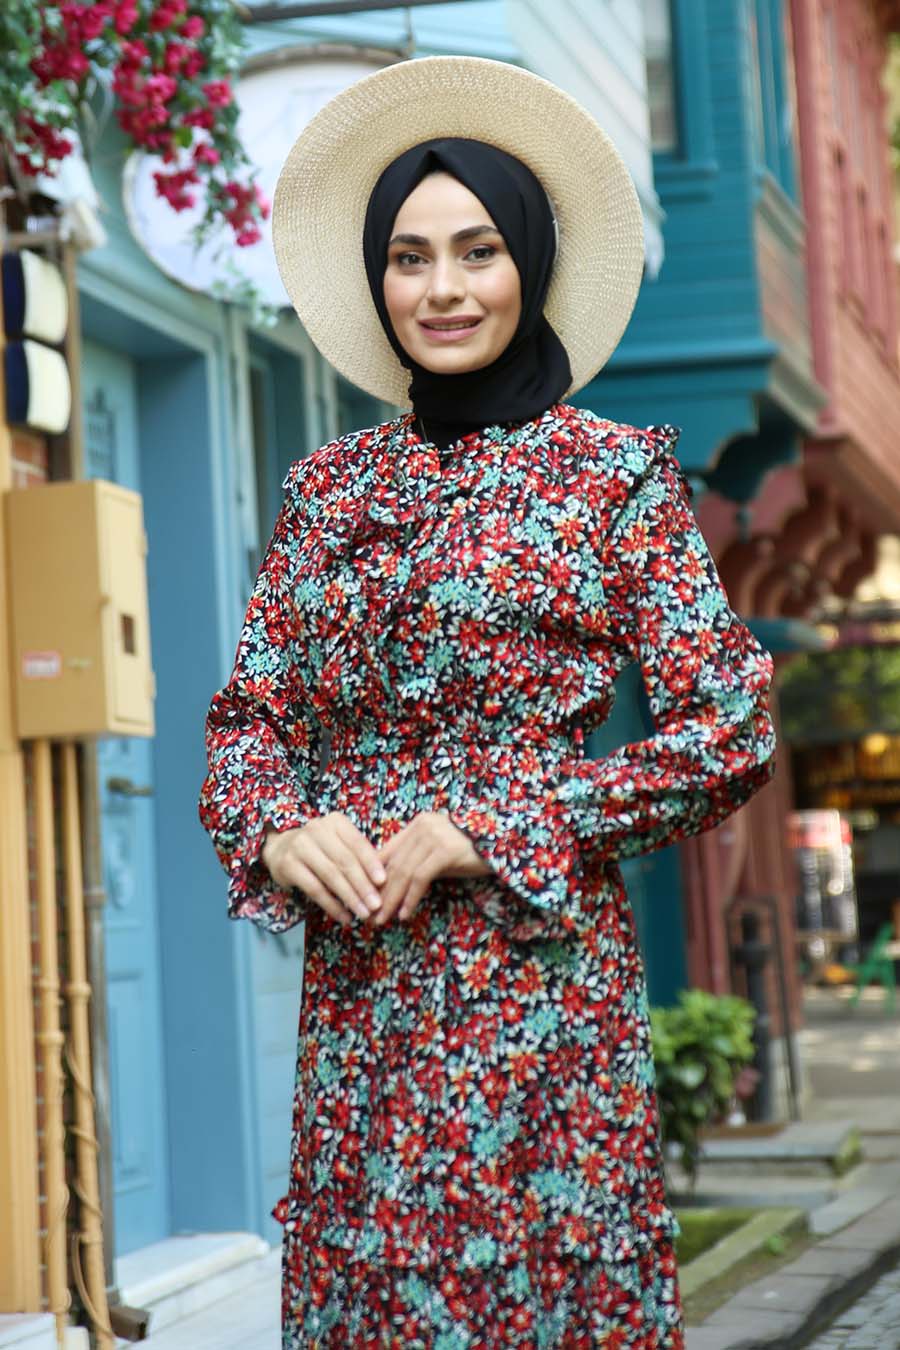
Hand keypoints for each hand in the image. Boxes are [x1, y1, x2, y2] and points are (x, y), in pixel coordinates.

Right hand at [261, 813, 384, 927]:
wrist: (280, 849)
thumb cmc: (320, 849)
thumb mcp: (338, 844)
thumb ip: (358, 857)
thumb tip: (382, 884)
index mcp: (335, 822)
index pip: (357, 843)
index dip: (371, 863)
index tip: (383, 882)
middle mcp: (316, 829)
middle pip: (344, 861)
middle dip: (363, 885)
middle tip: (376, 905)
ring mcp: (299, 846)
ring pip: (330, 875)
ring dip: (350, 897)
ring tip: (364, 914)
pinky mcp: (287, 865)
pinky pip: (314, 889)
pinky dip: (332, 905)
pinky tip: (345, 917)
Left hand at [368, 811, 490, 927]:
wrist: (503, 845)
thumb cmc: (470, 853)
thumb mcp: (438, 856)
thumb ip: (416, 863)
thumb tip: (390, 887)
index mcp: (417, 825)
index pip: (387, 853)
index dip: (374, 878)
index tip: (367, 900)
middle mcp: (422, 826)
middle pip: (393, 864)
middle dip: (380, 893)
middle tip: (371, 916)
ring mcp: (434, 836)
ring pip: (403, 872)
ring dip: (391, 899)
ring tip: (383, 919)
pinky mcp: (445, 850)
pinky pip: (420, 878)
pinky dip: (410, 898)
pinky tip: (404, 913)